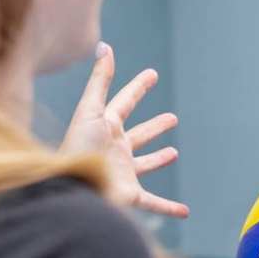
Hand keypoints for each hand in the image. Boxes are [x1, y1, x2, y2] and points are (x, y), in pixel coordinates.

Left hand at [62, 42, 189, 218]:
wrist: (73, 188)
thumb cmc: (78, 149)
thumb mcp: (89, 110)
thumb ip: (99, 79)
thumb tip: (105, 46)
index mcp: (105, 127)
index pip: (124, 102)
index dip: (138, 87)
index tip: (152, 74)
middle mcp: (114, 149)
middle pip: (138, 134)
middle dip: (154, 127)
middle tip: (172, 118)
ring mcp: (122, 172)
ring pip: (144, 164)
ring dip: (159, 158)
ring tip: (174, 152)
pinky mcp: (129, 195)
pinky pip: (154, 203)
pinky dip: (169, 208)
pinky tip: (185, 211)